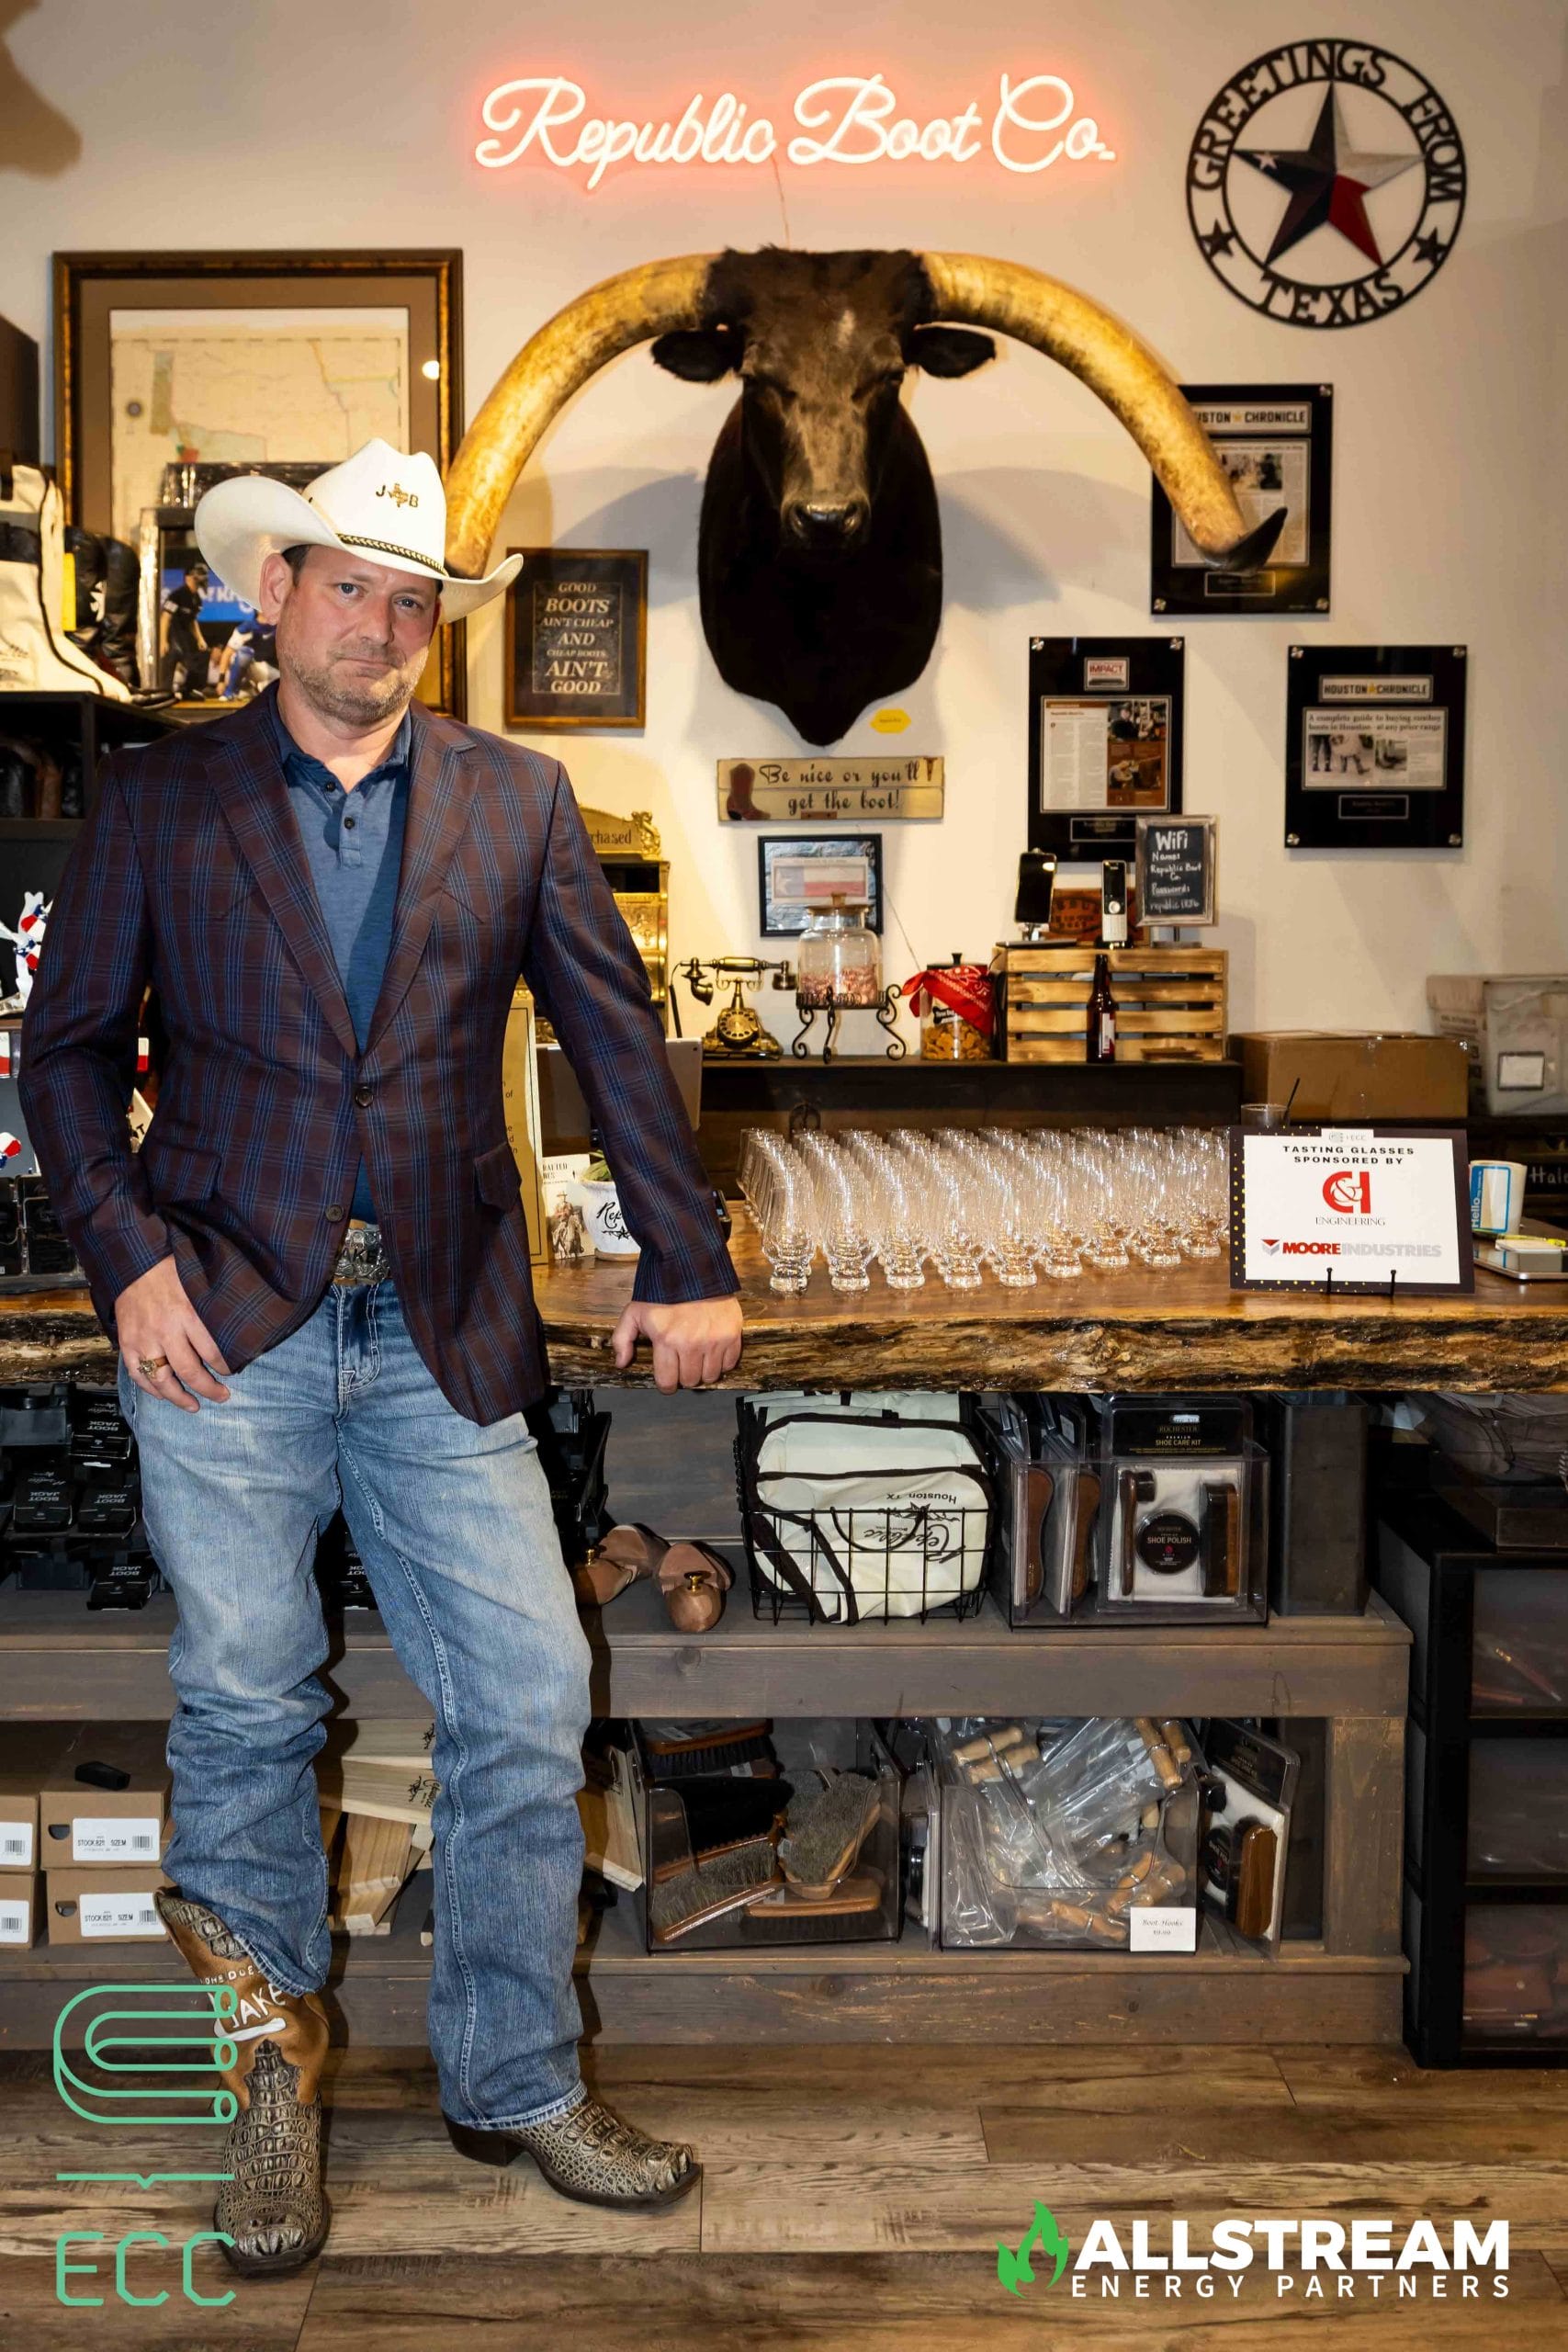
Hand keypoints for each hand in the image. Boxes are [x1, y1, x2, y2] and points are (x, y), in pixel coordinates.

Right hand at [115, 1255, 231, 1411]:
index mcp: (187, 1314)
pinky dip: (150, 1389)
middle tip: (222, 1395)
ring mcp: (143, 1340)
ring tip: (194, 1406)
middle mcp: (166, 1331)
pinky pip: (137, 1375)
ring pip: (162, 1380)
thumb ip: (211, 1309)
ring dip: (179, 1397)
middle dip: (209, 1388)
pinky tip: (163, 1395)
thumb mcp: (198, 1284)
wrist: (133, 1262)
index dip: (226, 1368)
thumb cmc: (170, 1269)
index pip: (212, 1352)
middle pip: (190, 1371)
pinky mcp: (126, 1343)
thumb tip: (236, 1327)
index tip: (232, 1373)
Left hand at [610, 1294, 742, 1392]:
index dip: (665, 1384)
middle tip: (682, 1363)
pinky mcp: (732, 1333)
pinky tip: (713, 1352)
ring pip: (711, 1376)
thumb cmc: (662, 1292)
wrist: (693, 1267)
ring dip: (703, 1371)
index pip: (668, 1381)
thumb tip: (621, 1363)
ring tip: (697, 1359)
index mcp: (667, 1340)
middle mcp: (692, 1344)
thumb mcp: (634, 1312)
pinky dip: (722, 1362)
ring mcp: (715, 1340)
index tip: (667, 1379)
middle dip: (684, 1376)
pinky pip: (730, 1363)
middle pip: (690, 1381)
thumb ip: (622, 1339)